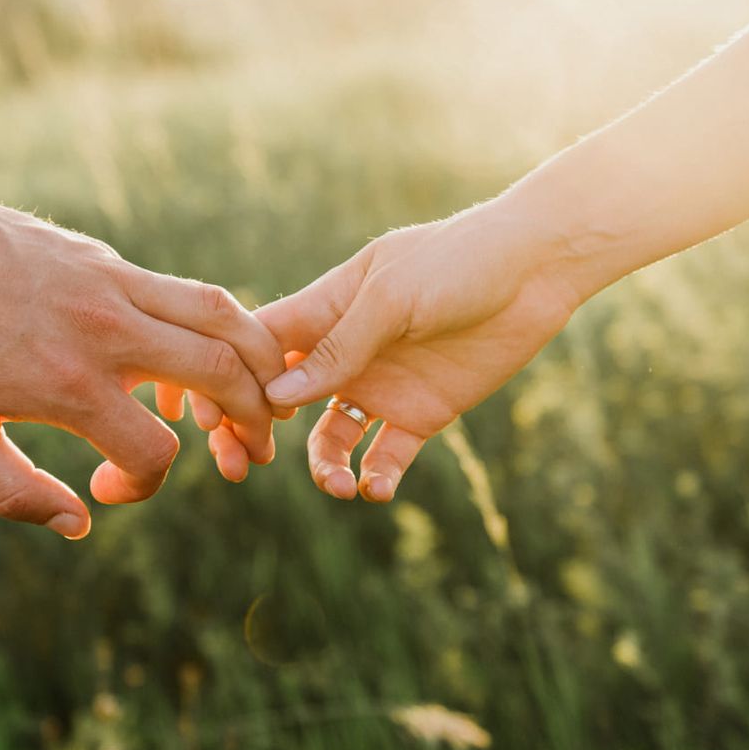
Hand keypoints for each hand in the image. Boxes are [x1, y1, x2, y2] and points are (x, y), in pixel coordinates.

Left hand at [0, 185, 285, 537]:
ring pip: (223, 318)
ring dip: (262, 360)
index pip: (153, 450)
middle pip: (222, 375)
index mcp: (68, 383)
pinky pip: (188, 294)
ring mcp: (115, 287)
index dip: (144, 483)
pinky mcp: (111, 262)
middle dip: (256, 420)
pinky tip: (204, 354)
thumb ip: (13, 490)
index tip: (108, 484)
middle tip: (259, 449)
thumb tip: (78, 525)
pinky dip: (218, 328)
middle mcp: (106, 332)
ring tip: (271, 392)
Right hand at [253, 199, 581, 501]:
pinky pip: (386, 455)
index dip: (230, 380)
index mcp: (325, 311)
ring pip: (330, 437)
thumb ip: (338, 349)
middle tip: (241, 467)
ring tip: (339, 485)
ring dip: (323, 466)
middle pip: (280, 399)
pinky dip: (377, 476)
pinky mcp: (422, 412)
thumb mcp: (391, 298)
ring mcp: (381, 385)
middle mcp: (345, 353)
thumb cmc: (457, 261)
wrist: (536, 269)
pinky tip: (377, 488)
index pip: (260, 348)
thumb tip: (276, 399)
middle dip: (252, 432)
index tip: (211, 417)